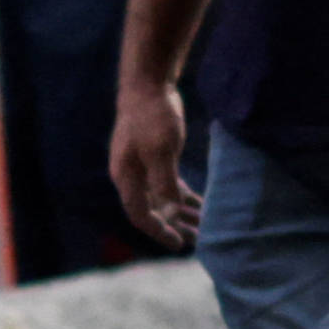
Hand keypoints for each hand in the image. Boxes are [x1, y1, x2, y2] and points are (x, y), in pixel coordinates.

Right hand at [108, 78, 201, 247]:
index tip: (179, 244)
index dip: (159, 231)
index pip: (140, 214)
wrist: (149, 84)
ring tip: (202, 226)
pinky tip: (199, 205)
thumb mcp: (161, 151)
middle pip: (152, 209)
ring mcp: (141, 166)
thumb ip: (164, 184)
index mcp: (126, 177)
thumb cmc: (152, 117)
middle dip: (174, 226)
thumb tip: (170, 215)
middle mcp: (131, 175)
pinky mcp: (154, 156)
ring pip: (161, 198)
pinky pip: (167, 184)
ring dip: (180, 213)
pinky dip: (181, 196)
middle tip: (198, 239)